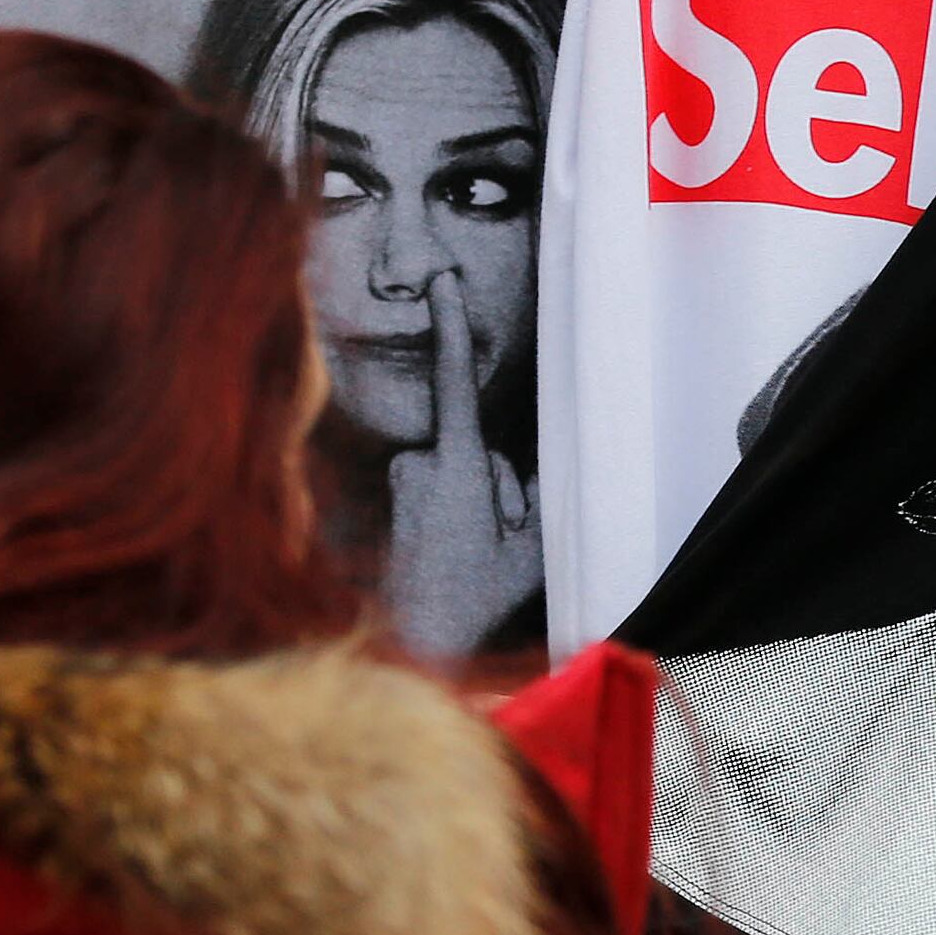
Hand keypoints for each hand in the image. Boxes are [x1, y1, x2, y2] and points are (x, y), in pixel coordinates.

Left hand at [382, 269, 542, 655]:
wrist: (418, 653)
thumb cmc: (479, 605)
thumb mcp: (534, 551)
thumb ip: (539, 498)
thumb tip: (526, 474)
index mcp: (455, 470)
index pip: (459, 385)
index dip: (454, 329)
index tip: (442, 282)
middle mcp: (419, 468)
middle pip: (480, 452)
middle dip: (497, 490)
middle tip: (497, 545)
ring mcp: (403, 486)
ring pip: (462, 473)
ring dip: (478, 506)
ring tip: (474, 557)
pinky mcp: (396, 502)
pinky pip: (442, 491)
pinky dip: (457, 514)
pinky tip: (456, 558)